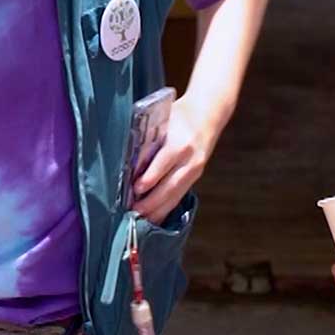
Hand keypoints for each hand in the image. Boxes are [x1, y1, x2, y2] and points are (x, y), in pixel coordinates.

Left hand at [131, 93, 222, 222]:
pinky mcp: (196, 176)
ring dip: (158, 210)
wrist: (209, 113)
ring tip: (140, 221)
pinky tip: (154, 217)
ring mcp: (195, 169)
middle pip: (170, 185)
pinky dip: (166, 208)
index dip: (150, 178)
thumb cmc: (179, 115)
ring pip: (175, 195)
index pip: (163, 163)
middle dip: (151, 202)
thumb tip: (126, 159)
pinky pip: (179, 196)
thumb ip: (148, 137)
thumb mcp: (163, 120)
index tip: (135, 189)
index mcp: (181, 142)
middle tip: (133, 213)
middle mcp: (190, 159)